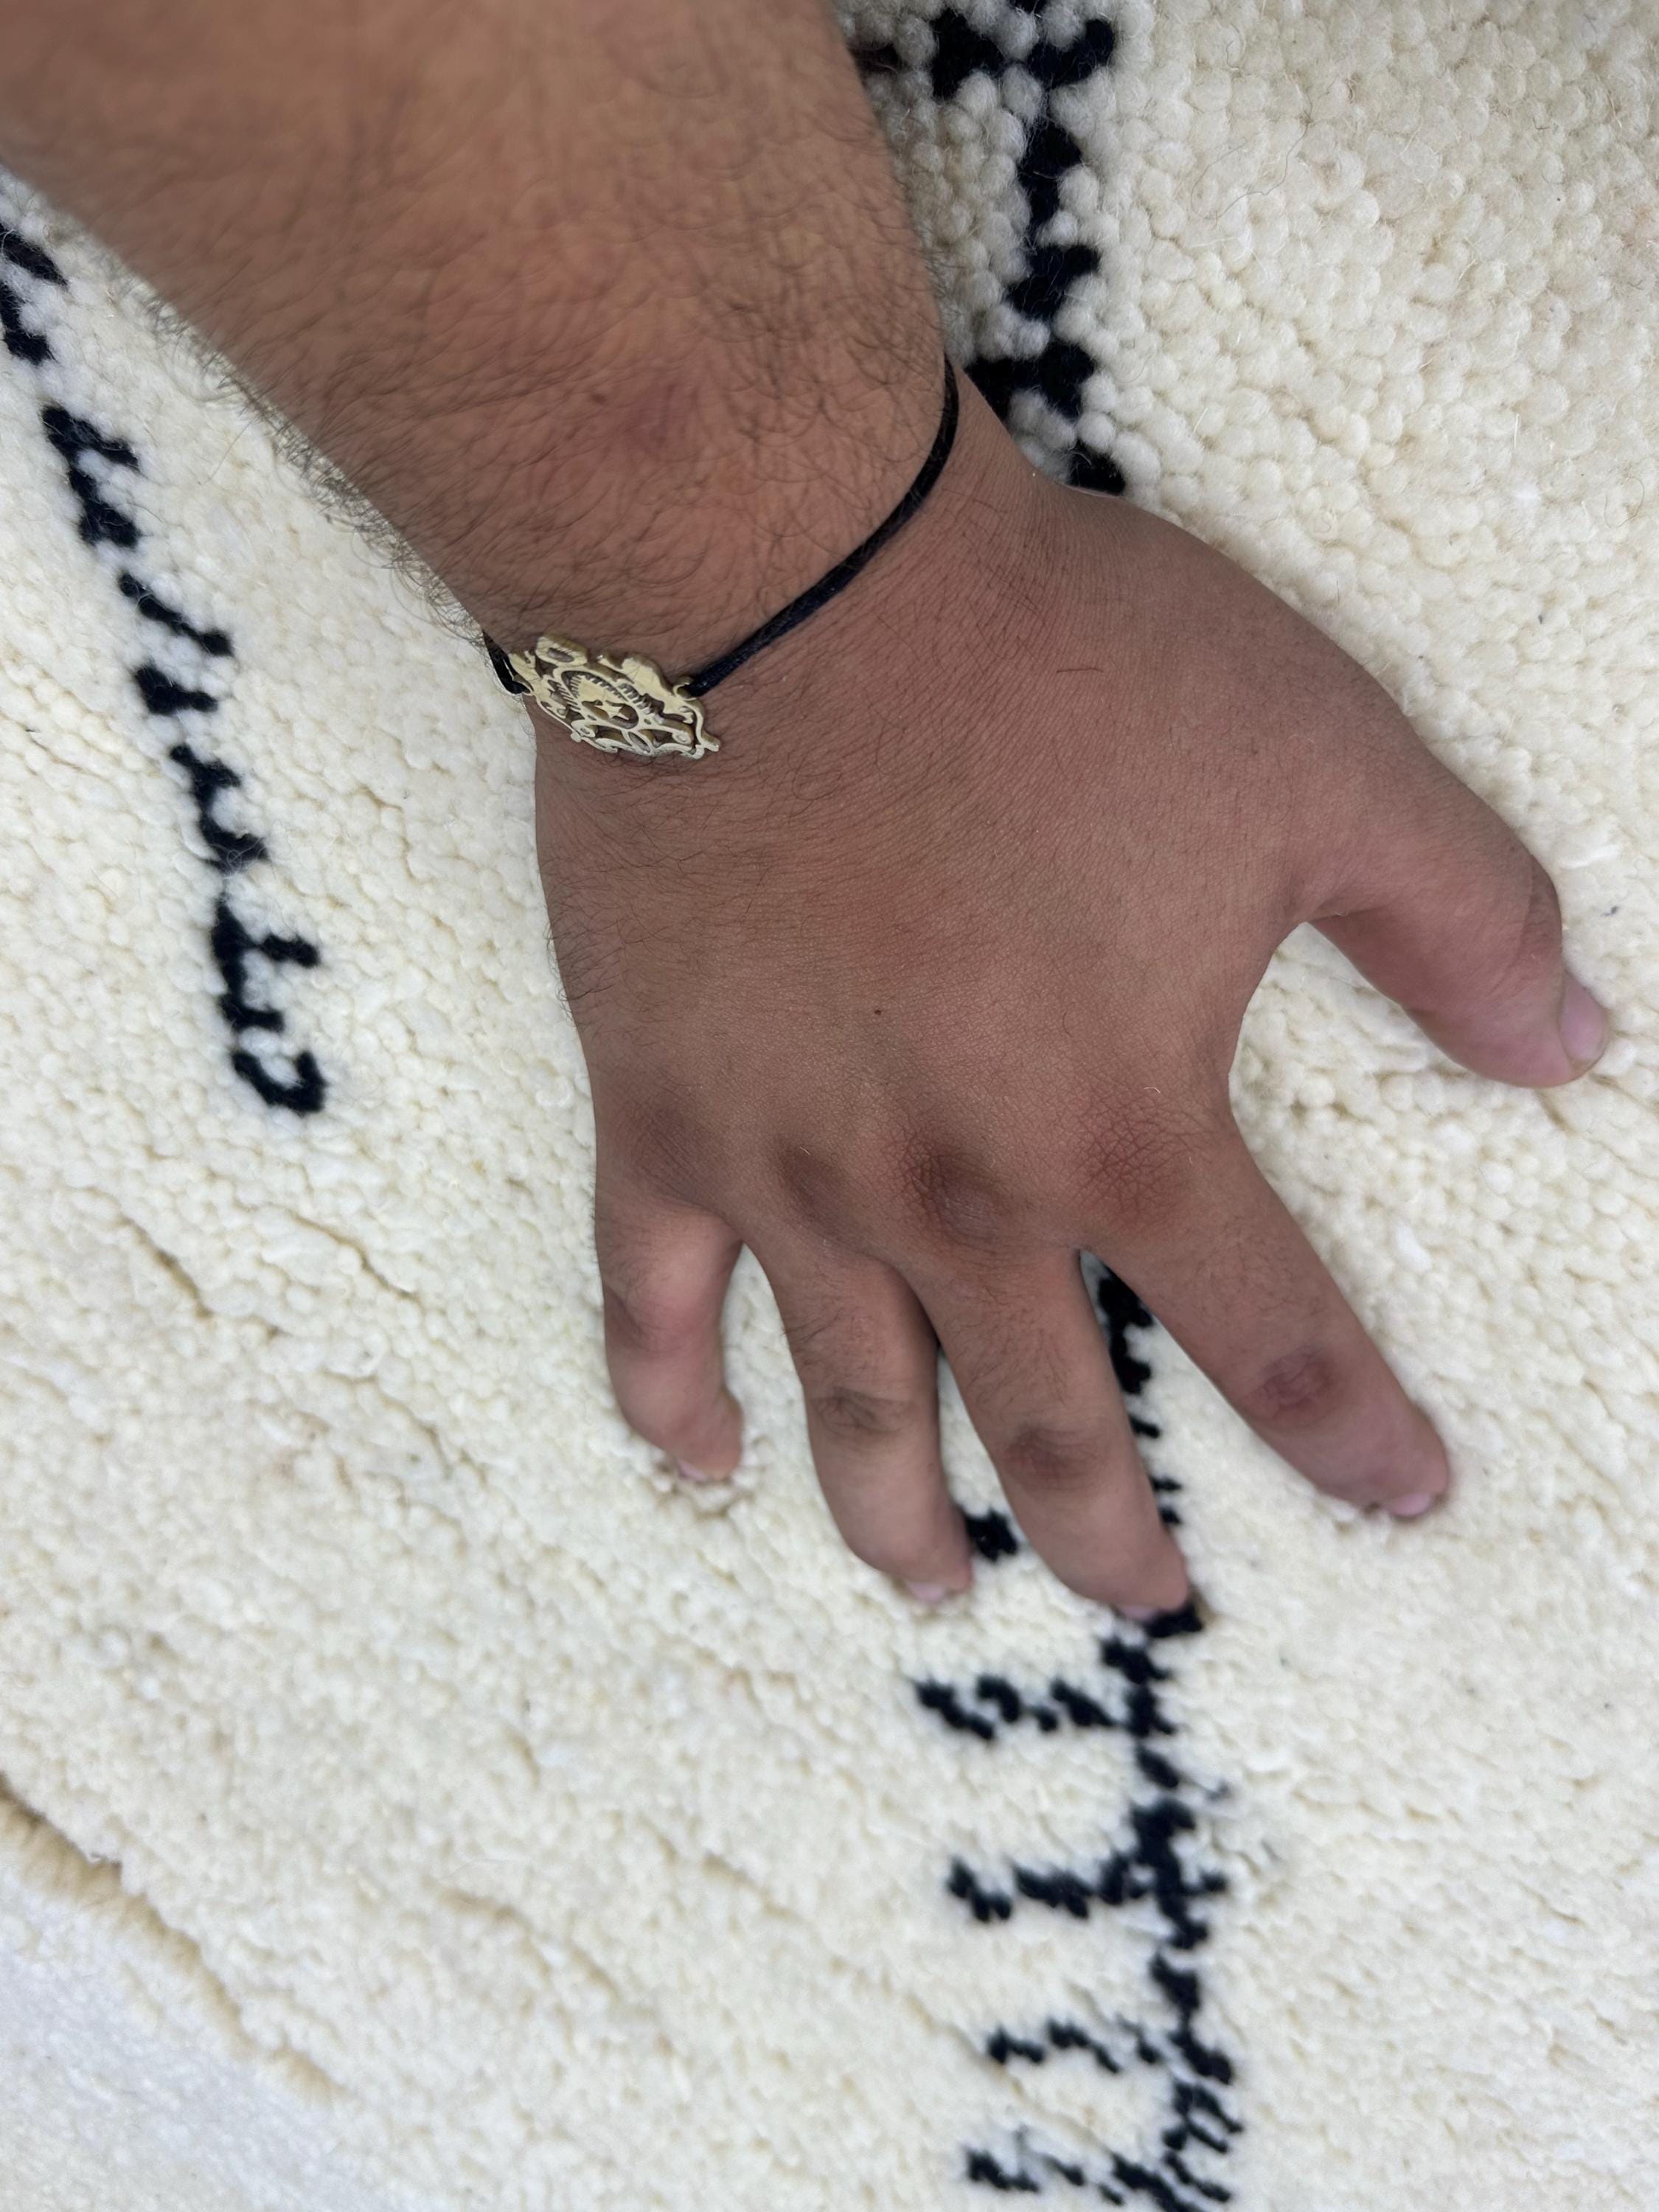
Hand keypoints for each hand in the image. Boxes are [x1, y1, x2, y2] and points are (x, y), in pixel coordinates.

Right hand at [535, 380, 1606, 1612]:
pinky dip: (666, 1395)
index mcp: (1119, 1131)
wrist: (784, 586)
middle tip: (1154, 1602)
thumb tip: (1579, 1046)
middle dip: (1116, 1535)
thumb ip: (1460, 921)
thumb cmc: (1055, 666)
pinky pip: (648, 1296)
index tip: (1403, 1496)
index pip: (1271, 1340)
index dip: (1352, 1435)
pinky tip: (696, 1461)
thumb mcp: (1322, 764)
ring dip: (905, 1518)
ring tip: (940, 1587)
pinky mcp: (660, 1114)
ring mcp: (792, 1175)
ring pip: (854, 1404)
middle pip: (1051, 1428)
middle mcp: (953, 1199)